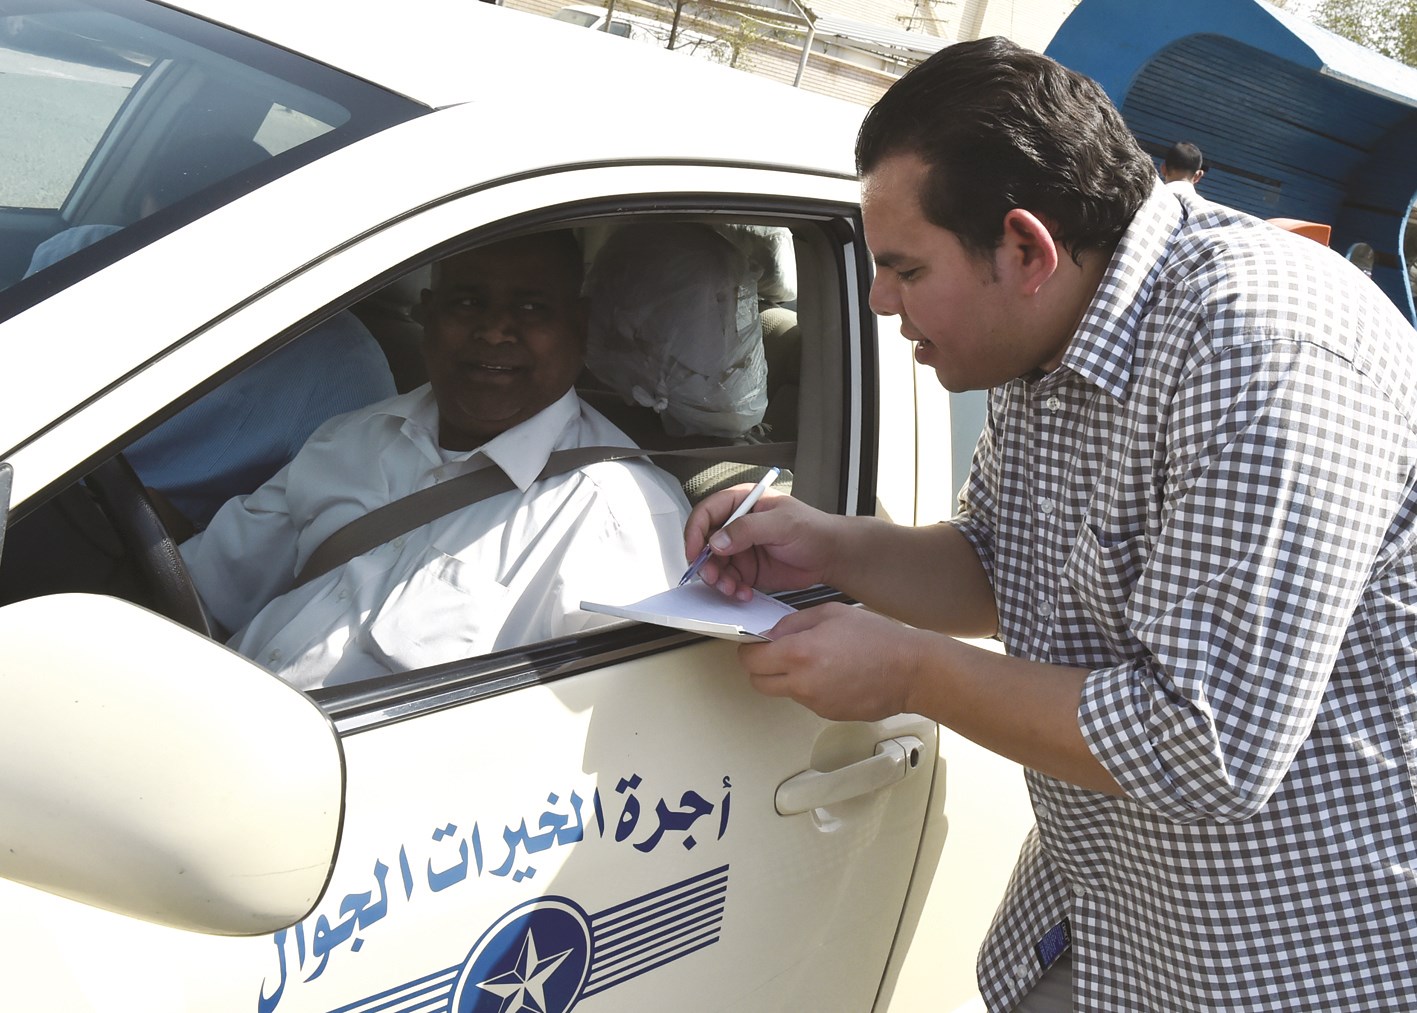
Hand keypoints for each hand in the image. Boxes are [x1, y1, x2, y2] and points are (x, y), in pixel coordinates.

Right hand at [684, 490, 837, 599]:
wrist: (830, 555)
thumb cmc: (812, 529)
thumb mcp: (781, 523)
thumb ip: (747, 529)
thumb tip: (717, 540)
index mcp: (742, 502)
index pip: (706, 513)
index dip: (695, 532)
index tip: (695, 552)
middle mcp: (736, 525)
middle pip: (704, 543)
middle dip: (705, 563)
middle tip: (713, 577)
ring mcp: (740, 548)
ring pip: (714, 565)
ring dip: (718, 580)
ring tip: (731, 588)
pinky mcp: (746, 569)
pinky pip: (728, 581)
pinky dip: (731, 589)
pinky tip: (743, 593)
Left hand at [739, 602, 923, 721]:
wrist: (911, 671)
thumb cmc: (879, 640)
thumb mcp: (831, 613)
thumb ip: (793, 622)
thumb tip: (772, 633)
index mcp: (800, 653)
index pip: (751, 659)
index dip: (749, 649)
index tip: (755, 643)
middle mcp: (803, 682)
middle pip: (758, 682)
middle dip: (760, 667)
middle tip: (775, 653)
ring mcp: (814, 702)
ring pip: (782, 691)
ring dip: (786, 677)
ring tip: (815, 659)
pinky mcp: (827, 714)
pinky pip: (805, 700)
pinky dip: (809, 688)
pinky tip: (831, 673)